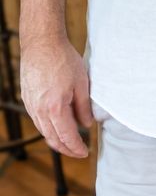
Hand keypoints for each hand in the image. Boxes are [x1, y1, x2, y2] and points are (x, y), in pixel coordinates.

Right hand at [20, 36, 92, 157]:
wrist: (42, 43)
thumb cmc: (63, 59)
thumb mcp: (81, 82)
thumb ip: (84, 107)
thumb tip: (87, 124)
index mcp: (56, 108)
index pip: (67, 137)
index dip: (76, 147)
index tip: (85, 152)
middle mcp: (40, 111)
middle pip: (53, 139)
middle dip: (66, 149)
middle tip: (78, 151)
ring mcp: (31, 105)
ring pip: (43, 131)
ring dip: (56, 140)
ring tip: (68, 141)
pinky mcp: (27, 99)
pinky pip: (37, 120)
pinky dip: (47, 128)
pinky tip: (56, 125)